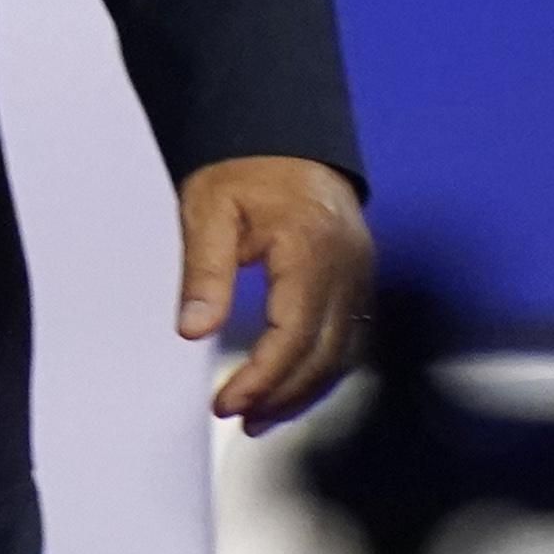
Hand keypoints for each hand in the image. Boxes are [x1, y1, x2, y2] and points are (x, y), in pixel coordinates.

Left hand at [177, 153, 371, 432]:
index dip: (262, 378)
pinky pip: (350, 337)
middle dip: (283, 396)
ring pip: (344, 352)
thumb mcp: (208, 210)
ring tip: (261, 416)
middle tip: (239, 418)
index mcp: (311, 248)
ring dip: (304, 391)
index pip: (293, 335)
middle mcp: (347, 265)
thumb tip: (193, 330)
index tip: (227, 403)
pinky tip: (293, 386)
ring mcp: (360, 272)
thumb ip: (204, 272)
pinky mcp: (359, 277)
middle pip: (325, 353)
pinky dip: (322, 369)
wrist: (283, 134)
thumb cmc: (243, 168)